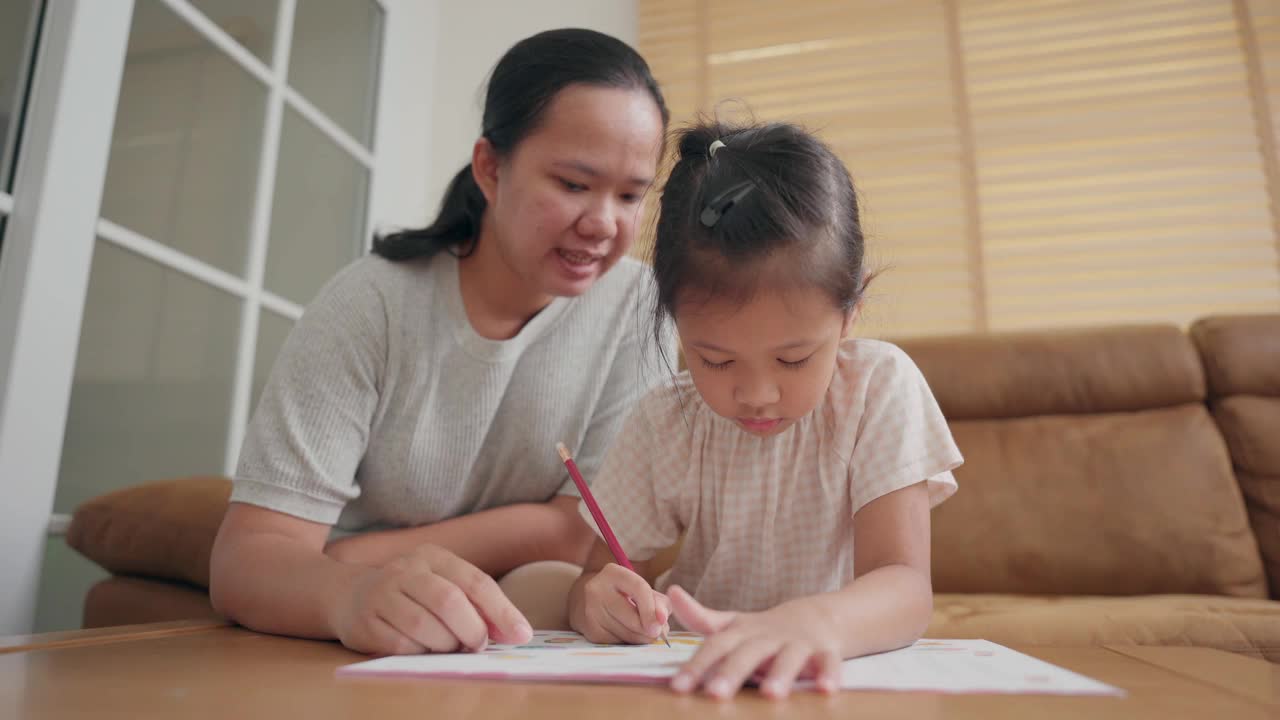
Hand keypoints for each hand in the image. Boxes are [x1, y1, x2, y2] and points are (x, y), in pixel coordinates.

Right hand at [329, 544, 532, 654]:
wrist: (349, 596)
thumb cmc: (411, 594)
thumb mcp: (443, 585)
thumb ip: (478, 604)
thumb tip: (516, 632)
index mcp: (433, 556)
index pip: (475, 581)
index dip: (502, 611)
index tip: (521, 634)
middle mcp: (406, 569)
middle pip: (449, 601)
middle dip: (472, 629)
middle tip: (478, 645)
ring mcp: (382, 593)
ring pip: (424, 625)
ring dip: (446, 644)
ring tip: (449, 646)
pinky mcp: (366, 620)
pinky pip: (402, 644)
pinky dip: (420, 652)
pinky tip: (422, 648)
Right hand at [575, 563, 670, 643]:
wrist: (590, 602)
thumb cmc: (624, 595)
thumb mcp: (643, 591)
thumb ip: (659, 603)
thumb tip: (661, 620)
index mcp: (613, 573)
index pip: (639, 589)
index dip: (653, 608)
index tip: (663, 622)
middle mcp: (597, 590)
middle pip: (633, 617)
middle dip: (649, 629)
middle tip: (656, 632)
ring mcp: (590, 611)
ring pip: (627, 634)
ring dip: (641, 638)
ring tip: (642, 631)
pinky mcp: (590, 631)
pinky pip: (618, 644)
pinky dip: (628, 643)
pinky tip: (627, 634)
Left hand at [668, 585, 841, 699]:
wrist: (817, 616)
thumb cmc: (765, 630)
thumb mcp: (734, 623)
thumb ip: (701, 617)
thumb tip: (670, 594)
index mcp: (743, 632)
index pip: (716, 647)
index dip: (696, 666)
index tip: (678, 687)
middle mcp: (768, 637)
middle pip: (748, 653)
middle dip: (732, 672)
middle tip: (716, 693)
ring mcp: (798, 643)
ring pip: (789, 658)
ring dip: (781, 675)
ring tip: (772, 695)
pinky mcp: (826, 651)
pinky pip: (829, 662)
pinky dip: (830, 675)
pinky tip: (827, 690)